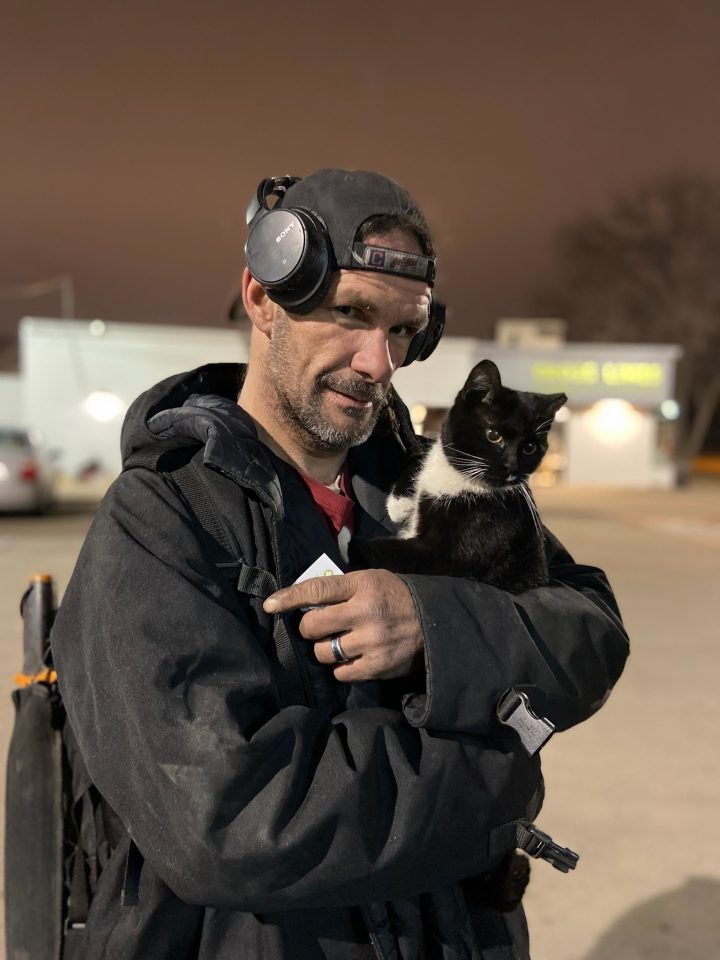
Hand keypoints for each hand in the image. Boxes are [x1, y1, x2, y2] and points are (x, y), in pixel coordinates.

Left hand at [263, 570, 423, 680]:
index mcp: (362, 586)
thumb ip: (342, 588)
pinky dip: (341, 668)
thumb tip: (304, 598)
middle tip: (319, 627)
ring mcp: (371, 641)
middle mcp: (364, 613)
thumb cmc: (396, 597)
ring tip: (338, 643)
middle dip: (309, 628)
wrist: (436, 623)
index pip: (316, 590)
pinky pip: (340, 673)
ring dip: (324, 649)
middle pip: (312, 626)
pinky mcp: (377, 666)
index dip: (289, 597)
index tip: (270, 604)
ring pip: (322, 652)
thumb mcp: (372, 580)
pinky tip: (351, 658)